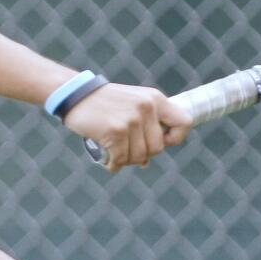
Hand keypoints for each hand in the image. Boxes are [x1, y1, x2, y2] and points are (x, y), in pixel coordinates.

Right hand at [61, 83, 191, 171]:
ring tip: (114, 151)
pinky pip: (120, 160)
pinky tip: (106, 159)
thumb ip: (145, 126)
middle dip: (142, 154)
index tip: (161, 141)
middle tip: (126, 149)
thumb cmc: (104, 103)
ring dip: (125, 160)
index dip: (175, 138)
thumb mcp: (132, 103)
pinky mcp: (116, 131)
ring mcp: (132, 120)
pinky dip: (112, 164)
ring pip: (139, 157)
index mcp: (155, 99)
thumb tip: (147, 161)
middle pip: (157, 148)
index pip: (185, 122)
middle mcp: (146, 108)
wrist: (76, 95)